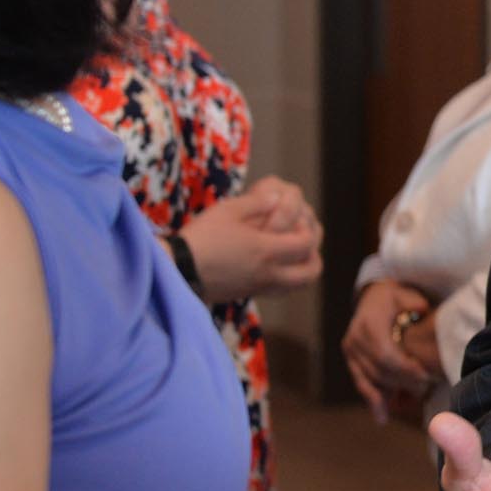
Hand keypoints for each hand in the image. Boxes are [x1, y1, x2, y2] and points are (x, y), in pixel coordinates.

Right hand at [179, 176, 322, 303]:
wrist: (177, 271)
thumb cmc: (202, 237)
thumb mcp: (228, 210)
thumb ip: (257, 202)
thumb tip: (278, 197)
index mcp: (266, 251)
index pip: (306, 244)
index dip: (308, 229)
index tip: (296, 220)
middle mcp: (268, 273)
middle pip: (310, 273)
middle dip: (314, 255)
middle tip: (301, 240)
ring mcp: (258, 287)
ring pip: (296, 286)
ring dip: (301, 269)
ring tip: (290, 253)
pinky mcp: (246, 293)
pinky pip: (278, 290)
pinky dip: (284, 278)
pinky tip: (269, 263)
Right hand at [345, 280, 436, 423]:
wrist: (372, 297)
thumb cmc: (395, 297)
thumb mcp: (406, 294)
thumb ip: (414, 303)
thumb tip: (421, 311)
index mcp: (369, 323)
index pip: (385, 354)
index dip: (405, 369)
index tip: (425, 377)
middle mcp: (355, 338)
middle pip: (379, 370)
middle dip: (402, 383)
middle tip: (425, 390)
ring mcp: (350, 350)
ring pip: (369, 380)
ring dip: (388, 396)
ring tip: (408, 406)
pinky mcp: (351, 359)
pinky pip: (361, 383)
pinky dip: (372, 400)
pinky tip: (382, 418)